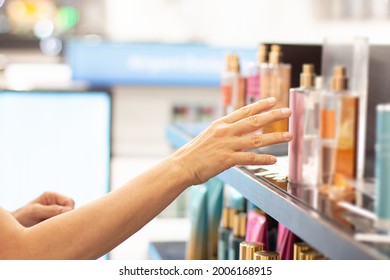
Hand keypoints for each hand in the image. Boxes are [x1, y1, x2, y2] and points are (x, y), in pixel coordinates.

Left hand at [11, 192, 74, 226]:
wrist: (14, 229)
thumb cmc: (21, 218)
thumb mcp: (34, 212)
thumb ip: (51, 210)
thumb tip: (69, 210)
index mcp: (52, 196)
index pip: (69, 202)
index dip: (69, 211)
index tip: (60, 220)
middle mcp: (56, 203)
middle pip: (71, 210)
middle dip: (66, 218)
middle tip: (56, 225)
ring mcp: (56, 213)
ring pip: (68, 219)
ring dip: (62, 224)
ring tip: (51, 228)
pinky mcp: (55, 221)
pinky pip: (64, 225)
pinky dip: (60, 229)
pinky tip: (52, 231)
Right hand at [169, 97, 292, 185]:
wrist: (182, 165)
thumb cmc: (194, 152)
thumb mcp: (209, 134)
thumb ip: (224, 130)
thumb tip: (237, 128)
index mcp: (221, 123)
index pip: (244, 111)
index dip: (260, 105)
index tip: (273, 100)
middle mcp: (225, 131)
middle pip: (254, 121)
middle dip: (273, 115)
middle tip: (288, 111)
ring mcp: (227, 145)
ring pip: (256, 139)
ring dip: (275, 138)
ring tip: (289, 136)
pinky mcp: (227, 160)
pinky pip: (249, 159)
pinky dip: (263, 159)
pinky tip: (273, 160)